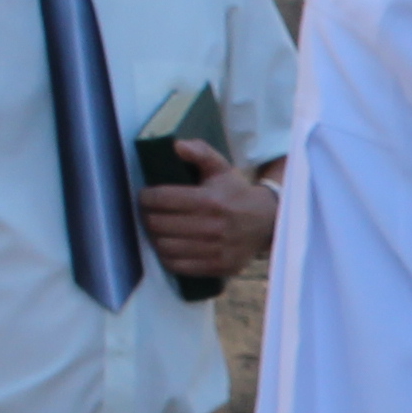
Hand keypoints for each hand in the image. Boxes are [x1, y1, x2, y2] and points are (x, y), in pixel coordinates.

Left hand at [137, 139, 280, 279]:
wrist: (266, 222)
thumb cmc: (235, 193)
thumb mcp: (221, 168)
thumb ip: (200, 153)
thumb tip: (177, 145)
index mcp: (210, 200)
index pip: (163, 199)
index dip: (147, 197)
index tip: (145, 196)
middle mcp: (212, 226)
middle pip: (159, 224)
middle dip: (148, 216)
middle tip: (148, 212)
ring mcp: (215, 249)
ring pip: (165, 246)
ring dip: (155, 237)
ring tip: (157, 229)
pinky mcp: (217, 266)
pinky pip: (178, 266)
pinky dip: (167, 256)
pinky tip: (168, 246)